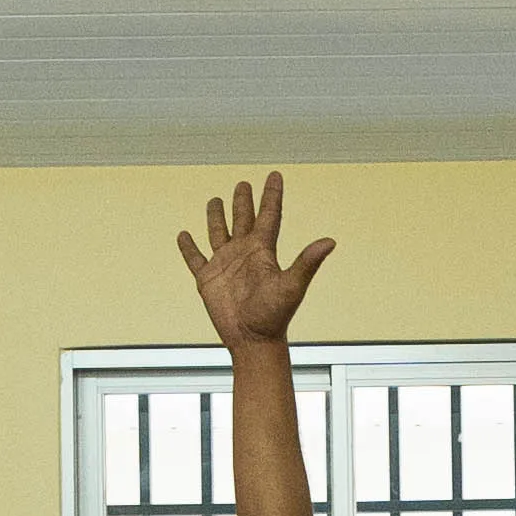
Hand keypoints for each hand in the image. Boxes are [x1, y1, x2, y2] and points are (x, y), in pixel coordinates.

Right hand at [177, 172, 329, 352]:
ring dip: (216, 217)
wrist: (253, 341)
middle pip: (243, 219)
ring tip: (215, 201)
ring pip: (218, 233)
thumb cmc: (274, 316)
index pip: (269, 215)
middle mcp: (244, 253)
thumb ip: (308, 262)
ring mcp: (225, 265)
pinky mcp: (208, 280)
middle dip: (243, 201)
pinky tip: (184, 235)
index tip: (275, 175)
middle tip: (243, 183)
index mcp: (263, 251)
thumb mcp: (292, 286)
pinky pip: (195, 259)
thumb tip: (330, 241)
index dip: (272, 195)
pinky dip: (188, 247)